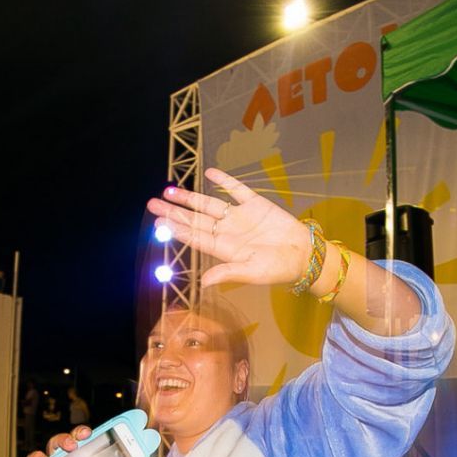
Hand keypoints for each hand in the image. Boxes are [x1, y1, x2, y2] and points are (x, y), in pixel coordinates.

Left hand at [145, 168, 311, 288]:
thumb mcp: (252, 273)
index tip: (158, 223)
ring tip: (169, 190)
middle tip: (152, 203)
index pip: (194, 237)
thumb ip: (227, 273)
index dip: (176, 229)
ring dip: (190, 197)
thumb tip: (202, 282)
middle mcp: (227, 231)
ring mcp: (240, 216)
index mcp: (224, 249)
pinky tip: (209, 173)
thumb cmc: (278, 268)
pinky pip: (237, 190)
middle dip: (174, 211)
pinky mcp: (256, 204)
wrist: (303, 255)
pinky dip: (224, 181)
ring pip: (209, 204)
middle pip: (195, 219)